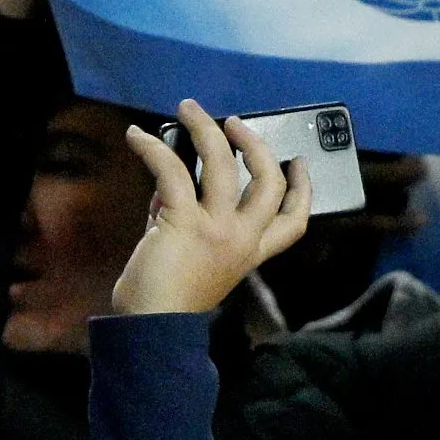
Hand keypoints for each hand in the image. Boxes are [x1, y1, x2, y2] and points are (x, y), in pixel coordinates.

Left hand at [109, 103, 319, 317]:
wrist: (149, 330)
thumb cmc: (163, 303)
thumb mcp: (192, 259)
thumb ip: (189, 220)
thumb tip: (171, 183)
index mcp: (249, 254)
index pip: (293, 222)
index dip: (303, 189)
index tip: (299, 162)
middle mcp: (241, 239)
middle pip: (269, 183)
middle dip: (256, 145)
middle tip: (235, 124)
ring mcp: (216, 229)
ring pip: (224, 163)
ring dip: (207, 129)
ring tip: (190, 110)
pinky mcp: (184, 221)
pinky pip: (170, 170)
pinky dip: (151, 147)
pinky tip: (136, 137)